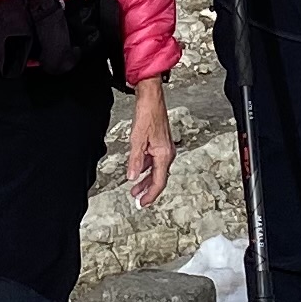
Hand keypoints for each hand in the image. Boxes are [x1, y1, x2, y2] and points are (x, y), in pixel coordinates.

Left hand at [124, 81, 175, 205]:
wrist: (151, 98)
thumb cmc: (147, 114)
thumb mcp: (137, 139)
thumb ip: (135, 161)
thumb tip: (132, 177)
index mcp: (164, 155)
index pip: (159, 182)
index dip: (150, 195)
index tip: (142, 203)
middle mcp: (167, 153)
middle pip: (159, 178)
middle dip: (147, 190)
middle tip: (138, 200)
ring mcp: (165, 148)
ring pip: (156, 170)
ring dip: (146, 180)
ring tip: (135, 188)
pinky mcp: (160, 143)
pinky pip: (154, 161)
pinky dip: (146, 168)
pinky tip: (138, 170)